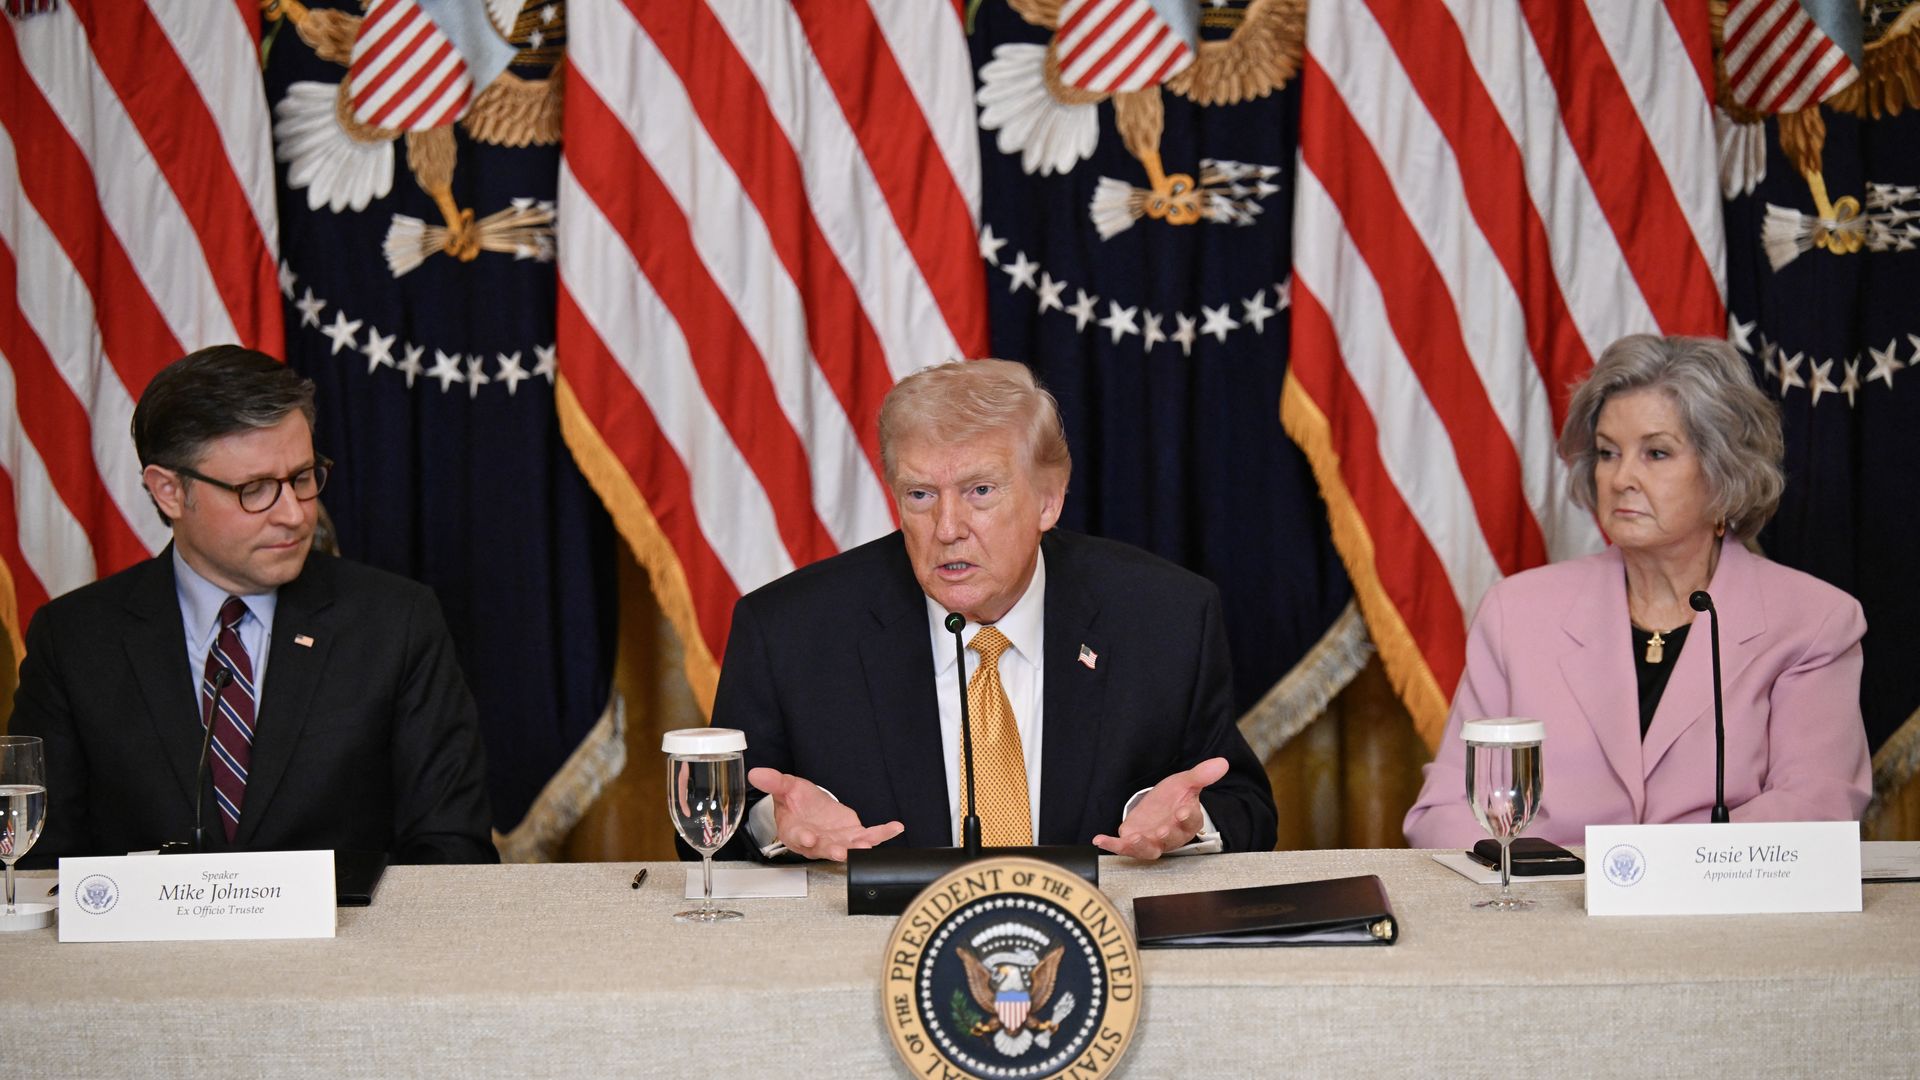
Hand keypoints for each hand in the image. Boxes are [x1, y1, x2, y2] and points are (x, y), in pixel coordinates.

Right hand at [748, 767, 903, 861]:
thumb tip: (756, 773)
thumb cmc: (796, 802)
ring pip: (848, 847)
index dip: (802, 838)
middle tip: (840, 851)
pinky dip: (883, 834)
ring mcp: (836, 841)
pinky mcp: (853, 836)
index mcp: (795, 831)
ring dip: (858, 848)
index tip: (807, 838)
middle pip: (823, 847)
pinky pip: (869, 837)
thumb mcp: (785, 787)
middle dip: (832, 849)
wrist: (810, 808)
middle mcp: (816, 841)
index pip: (796, 836)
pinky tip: (895, 828)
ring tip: (868, 845)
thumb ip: (773, 782)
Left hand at [1091, 757, 1227, 859]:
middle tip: (1161, 830)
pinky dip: (1112, 845)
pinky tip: (1100, 839)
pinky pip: (1123, 847)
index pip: (1191, 821)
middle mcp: (1172, 835)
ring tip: (1132, 839)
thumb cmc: (1176, 797)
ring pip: (1149, 849)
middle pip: (1171, 838)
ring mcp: (1153, 841)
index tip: (1184, 810)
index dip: (1188, 817)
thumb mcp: (1186, 782)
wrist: (1160, 807)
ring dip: (1141, 846)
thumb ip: (1201, 775)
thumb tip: (1222, 762)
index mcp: (1188, 820)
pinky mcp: (1134, 842)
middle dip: (1166, 835)